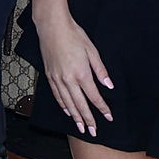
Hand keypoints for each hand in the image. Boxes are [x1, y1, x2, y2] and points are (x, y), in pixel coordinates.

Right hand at [37, 9, 112, 132]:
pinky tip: (67, 112)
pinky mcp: (49, 76)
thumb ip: (101, 70)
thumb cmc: (74, 35)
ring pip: (67, 103)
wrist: (52, 27)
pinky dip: (63, 105)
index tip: (108, 117)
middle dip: (88, 119)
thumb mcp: (92, 51)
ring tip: (81, 127)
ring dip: (75, 117)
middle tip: (93, 132)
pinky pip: (57, 95)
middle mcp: (68, 79)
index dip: (102, 108)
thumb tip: (109, 86)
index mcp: (81, 73)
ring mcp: (57, 79)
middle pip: (80, 104)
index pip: (94, 97)